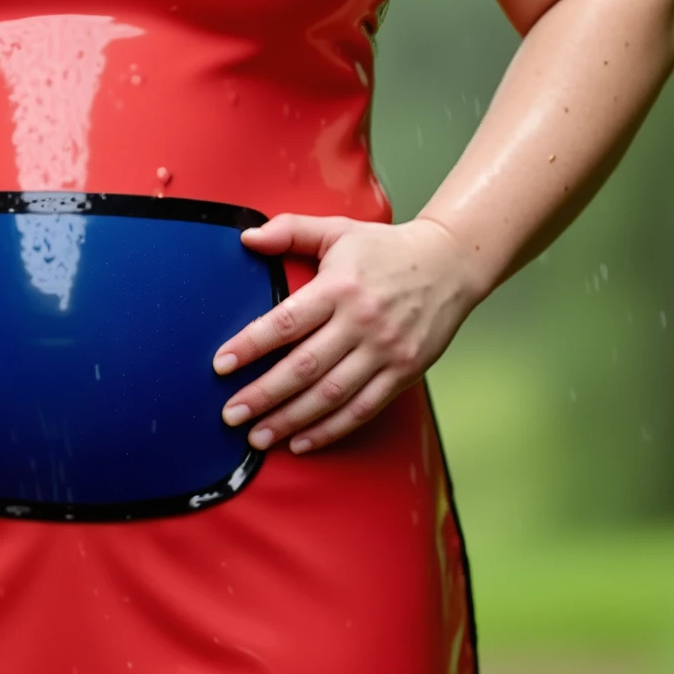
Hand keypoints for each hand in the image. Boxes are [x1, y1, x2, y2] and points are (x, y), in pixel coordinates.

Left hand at [213, 213, 483, 454]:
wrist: (451, 264)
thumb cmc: (388, 249)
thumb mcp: (338, 231)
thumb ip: (291, 231)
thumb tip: (247, 238)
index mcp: (339, 287)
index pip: (286, 322)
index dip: (251, 346)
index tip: (221, 365)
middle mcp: (361, 322)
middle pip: (304, 367)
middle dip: (263, 395)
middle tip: (231, 414)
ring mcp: (385, 351)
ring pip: (331, 395)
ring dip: (291, 420)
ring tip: (258, 437)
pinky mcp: (404, 372)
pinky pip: (363, 409)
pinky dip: (331, 430)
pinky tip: (302, 442)